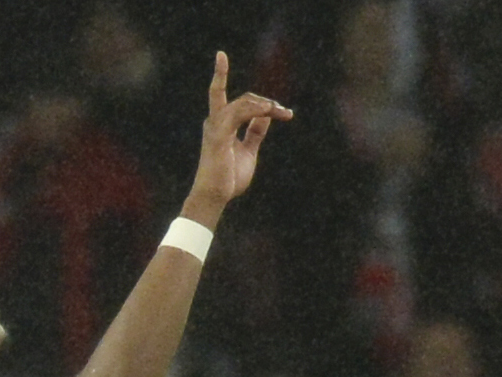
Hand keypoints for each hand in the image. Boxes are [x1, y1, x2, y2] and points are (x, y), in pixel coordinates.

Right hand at [186, 51, 291, 215]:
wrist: (215, 197)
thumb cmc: (228, 178)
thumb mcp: (248, 152)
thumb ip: (255, 133)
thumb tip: (265, 117)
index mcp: (220, 124)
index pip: (219, 93)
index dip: (219, 73)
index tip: (220, 55)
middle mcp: (215, 121)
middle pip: (243, 98)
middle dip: (266, 103)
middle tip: (285, 113)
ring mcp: (216, 127)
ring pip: (244, 103)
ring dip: (266, 106)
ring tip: (282, 113)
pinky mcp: (219, 135)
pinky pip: (240, 113)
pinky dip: (256, 110)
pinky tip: (270, 112)